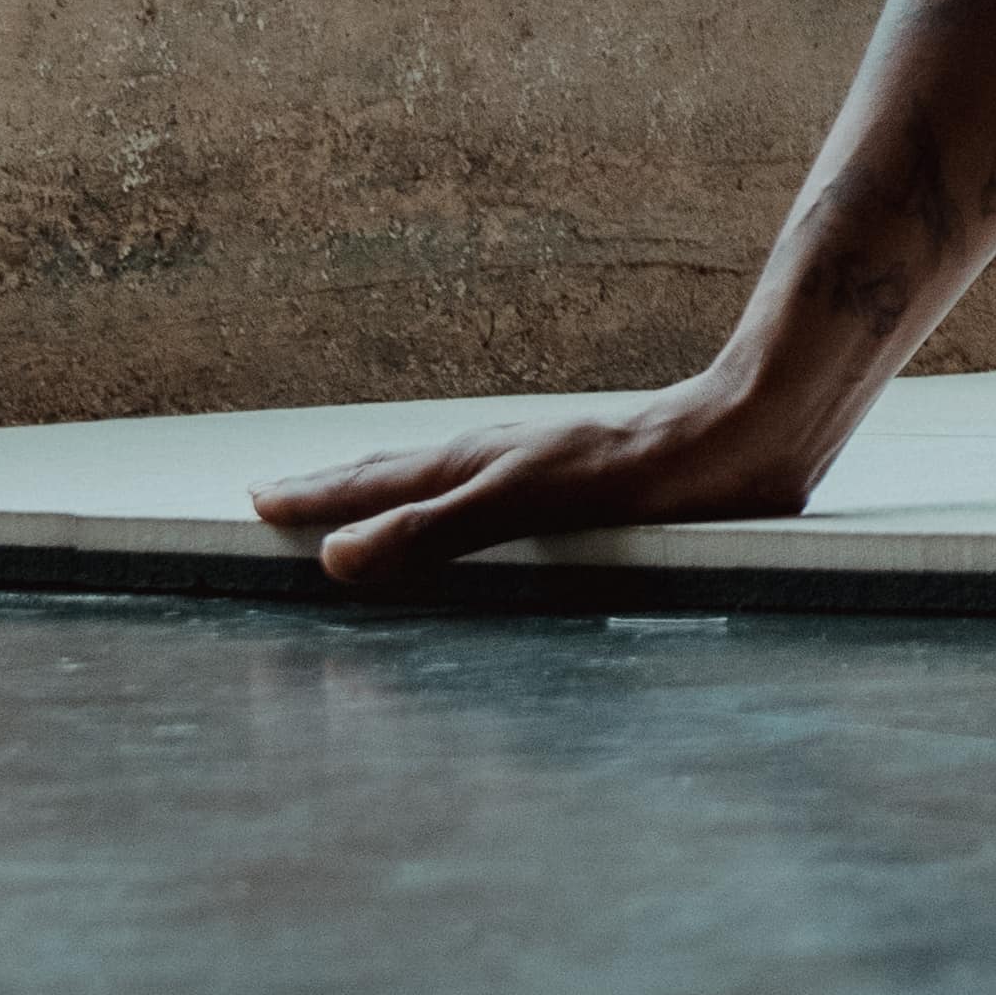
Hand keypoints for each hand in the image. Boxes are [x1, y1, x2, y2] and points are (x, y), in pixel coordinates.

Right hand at [250, 367, 832, 592]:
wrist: (741, 436)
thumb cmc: (639, 472)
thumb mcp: (523, 505)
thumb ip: (434, 531)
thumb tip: (337, 558)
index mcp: (476, 465)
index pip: (373, 485)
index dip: (314, 500)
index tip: (254, 505)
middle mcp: (499, 460)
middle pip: (396, 476)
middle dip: (333, 491)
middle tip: (274, 498)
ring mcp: (539, 469)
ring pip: (443, 482)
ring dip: (390, 496)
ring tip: (356, 503)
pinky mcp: (583, 485)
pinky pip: (493, 497)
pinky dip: (456, 507)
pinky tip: (480, 518)